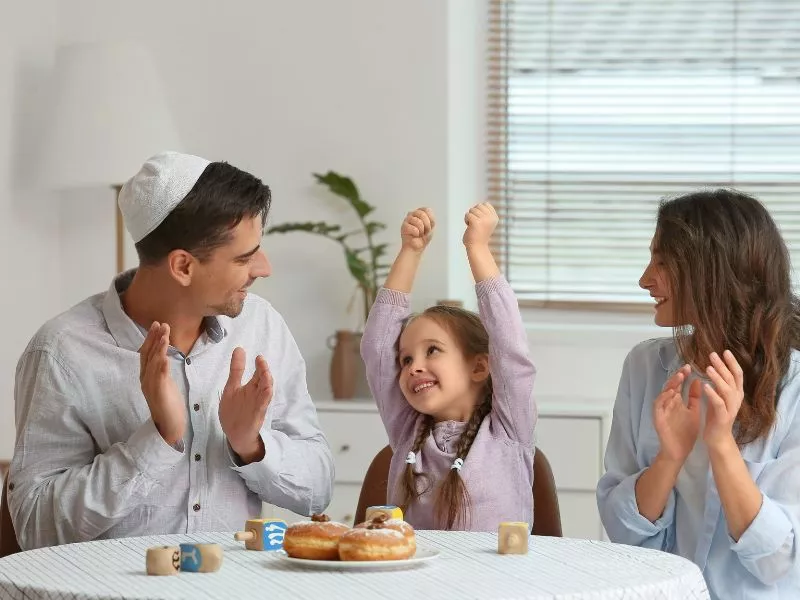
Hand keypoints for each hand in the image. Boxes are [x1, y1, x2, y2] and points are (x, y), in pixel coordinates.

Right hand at [138, 322, 185, 445]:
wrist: (169, 426)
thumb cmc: (168, 404)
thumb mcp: (164, 383)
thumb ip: (161, 370)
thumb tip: (162, 356)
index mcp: (147, 376)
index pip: (147, 353)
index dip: (151, 338)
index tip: (157, 325)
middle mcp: (146, 380)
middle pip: (148, 355)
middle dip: (154, 338)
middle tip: (161, 324)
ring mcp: (151, 388)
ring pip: (153, 365)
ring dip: (158, 349)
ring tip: (164, 336)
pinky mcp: (159, 395)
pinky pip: (159, 380)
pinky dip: (161, 368)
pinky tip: (165, 359)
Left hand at [219, 347, 272, 462]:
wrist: (235, 434)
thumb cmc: (234, 411)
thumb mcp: (231, 388)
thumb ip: (236, 370)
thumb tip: (239, 349)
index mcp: (250, 387)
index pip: (256, 373)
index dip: (258, 365)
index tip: (257, 356)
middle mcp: (255, 394)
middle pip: (262, 379)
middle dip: (263, 370)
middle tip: (261, 360)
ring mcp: (257, 403)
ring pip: (265, 390)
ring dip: (267, 381)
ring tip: (265, 372)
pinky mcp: (257, 413)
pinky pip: (263, 404)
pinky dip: (266, 396)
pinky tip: (267, 389)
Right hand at [400, 208, 434, 252]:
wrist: (416, 247)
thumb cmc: (423, 238)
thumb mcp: (431, 228)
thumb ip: (431, 220)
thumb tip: (426, 214)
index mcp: (420, 213)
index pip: (427, 210)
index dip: (430, 219)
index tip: (430, 226)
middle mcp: (413, 214)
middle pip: (422, 214)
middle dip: (426, 225)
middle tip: (425, 231)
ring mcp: (407, 219)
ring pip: (418, 222)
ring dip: (421, 231)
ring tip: (419, 234)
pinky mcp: (404, 226)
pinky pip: (414, 229)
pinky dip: (416, 234)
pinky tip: (414, 235)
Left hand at [463, 202, 497, 246]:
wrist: (477, 248)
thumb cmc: (479, 235)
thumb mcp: (485, 222)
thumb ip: (485, 213)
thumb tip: (482, 204)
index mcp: (495, 217)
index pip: (486, 204)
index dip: (480, 211)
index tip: (480, 221)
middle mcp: (491, 218)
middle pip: (478, 205)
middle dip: (474, 213)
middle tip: (476, 224)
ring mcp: (484, 220)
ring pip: (472, 210)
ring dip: (470, 217)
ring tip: (473, 226)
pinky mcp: (476, 222)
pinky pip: (467, 215)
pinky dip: (466, 220)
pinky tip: (470, 227)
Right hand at [653, 364, 700, 464]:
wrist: (680, 452)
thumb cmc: (686, 433)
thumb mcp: (693, 412)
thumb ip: (694, 398)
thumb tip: (698, 380)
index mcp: (675, 402)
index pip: (678, 385)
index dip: (683, 376)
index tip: (690, 367)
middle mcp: (667, 403)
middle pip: (670, 386)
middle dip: (677, 377)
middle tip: (685, 369)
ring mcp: (661, 410)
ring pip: (663, 393)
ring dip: (670, 385)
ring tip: (679, 377)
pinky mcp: (657, 418)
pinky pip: (658, 405)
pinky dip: (663, 398)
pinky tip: (671, 392)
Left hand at [703, 350, 743, 449]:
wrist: (718, 438)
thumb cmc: (717, 417)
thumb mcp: (718, 398)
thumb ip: (719, 385)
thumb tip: (714, 369)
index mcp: (736, 394)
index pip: (737, 375)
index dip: (732, 363)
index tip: (725, 351)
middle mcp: (736, 399)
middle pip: (731, 379)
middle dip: (722, 366)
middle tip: (712, 354)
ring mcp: (730, 408)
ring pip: (726, 390)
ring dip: (717, 378)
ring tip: (708, 367)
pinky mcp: (722, 417)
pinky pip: (718, 403)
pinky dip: (712, 394)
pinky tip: (705, 386)